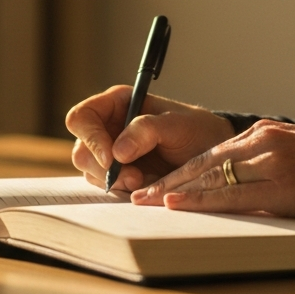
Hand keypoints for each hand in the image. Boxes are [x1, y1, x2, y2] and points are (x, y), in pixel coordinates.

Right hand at [66, 86, 234, 191]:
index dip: (90, 137)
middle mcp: (109, 126)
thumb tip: (117, 151)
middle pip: (81, 149)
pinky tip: (144, 185)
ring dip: (114, 181)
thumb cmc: (196, 131)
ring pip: (90, 171)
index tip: (111, 158)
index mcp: (118, 103)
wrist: (212, 158)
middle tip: (134, 178)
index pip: (82, 117)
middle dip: (103, 168)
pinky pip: (105, 186)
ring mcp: (110, 152)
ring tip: (144, 180)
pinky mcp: (118, 174)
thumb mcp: (177, 124)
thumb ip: (147, 129)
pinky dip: (121, 190)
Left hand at [130, 120, 294, 222]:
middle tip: (137, 193)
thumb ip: (266, 165)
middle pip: (205, 161)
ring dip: (176, 191)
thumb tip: (236, 188)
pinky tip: (179, 204)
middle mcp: (265, 140)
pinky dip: (202, 200)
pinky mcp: (285, 185)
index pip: (213, 152)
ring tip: (147, 201)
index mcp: (267, 132)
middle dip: (169, 179)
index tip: (157, 185)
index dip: (181, 170)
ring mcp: (274, 160)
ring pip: (212, 175)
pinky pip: (234, 194)